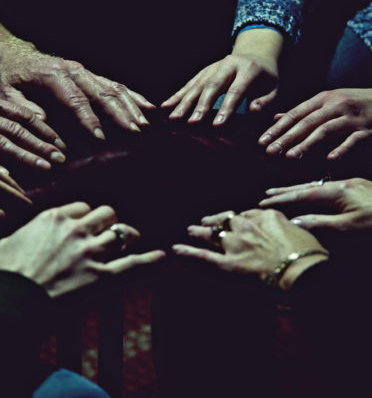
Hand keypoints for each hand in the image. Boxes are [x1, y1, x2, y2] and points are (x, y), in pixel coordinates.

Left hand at [0, 42, 154, 138]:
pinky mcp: (90, 75)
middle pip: (102, 92)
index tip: (100, 139)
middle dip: (120, 114)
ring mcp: (84, 71)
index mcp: (52, 75)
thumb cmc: (7, 78)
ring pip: (113, 87)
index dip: (89, 120)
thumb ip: (25, 109)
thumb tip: (47, 124)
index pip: (76, 100)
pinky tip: (148, 107)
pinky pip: (115, 84)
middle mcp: (73, 70)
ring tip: (144, 124)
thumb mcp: (6, 94)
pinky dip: (132, 96)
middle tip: (134, 132)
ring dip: (130, 106)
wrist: (10, 55)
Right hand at [0, 202, 165, 297]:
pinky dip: (151, 260)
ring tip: (131, 241)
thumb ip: (25, 228)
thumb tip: (28, 225)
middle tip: (108, 232)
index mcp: (55, 218)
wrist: (9, 304)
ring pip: (123, 232)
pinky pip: (134, 264)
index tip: (87, 225)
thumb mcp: (8, 241)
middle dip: (109, 221)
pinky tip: (163, 256)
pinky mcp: (103, 277)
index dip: (87, 216)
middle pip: (107, 213)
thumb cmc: (5, 276)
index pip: (83, 206)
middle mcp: (77, 230)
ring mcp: (92, 252)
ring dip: (128, 236)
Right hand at [161, 29, 281, 123]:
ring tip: (173, 118)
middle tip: (192, 123)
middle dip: (201, 106)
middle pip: (212, 86)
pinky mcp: (203, 71)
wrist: (256, 55)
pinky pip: (188, 84)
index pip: (236, 90)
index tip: (218, 125)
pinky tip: (165, 106)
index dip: (226, 108)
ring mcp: (213, 67)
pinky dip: (176, 96)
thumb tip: (253, 111)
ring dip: (184, 103)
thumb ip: (265, 102)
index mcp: (248, 69)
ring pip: (197, 85)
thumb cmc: (266, 79)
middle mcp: (228, 64)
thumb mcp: (274, 89)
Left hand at [173, 209, 326, 289]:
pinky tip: (175, 249)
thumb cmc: (312, 256)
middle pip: (225, 221)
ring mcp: (235, 245)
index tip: (233, 220)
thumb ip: (289, 230)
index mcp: (265, 217)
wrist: (307, 272)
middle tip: (204, 222)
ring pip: (211, 235)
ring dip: (198, 232)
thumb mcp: (304, 234)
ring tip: (189, 230)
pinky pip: (202, 257)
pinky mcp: (227, 264)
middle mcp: (247, 227)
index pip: (245, 215)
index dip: (236, 219)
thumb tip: (290, 230)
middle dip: (214, 221)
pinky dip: (187, 252)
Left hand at [259, 88, 371, 159]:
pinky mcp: (367, 128)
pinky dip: (341, 149)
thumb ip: (303, 112)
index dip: (277, 128)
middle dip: (286, 138)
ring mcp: (352, 117)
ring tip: (290, 156)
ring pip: (326, 130)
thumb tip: (276, 118)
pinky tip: (329, 160)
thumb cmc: (353, 102)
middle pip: (307, 123)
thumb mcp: (327, 102)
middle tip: (269, 151)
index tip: (262, 141)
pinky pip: (353, 139)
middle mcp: (335, 105)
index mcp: (323, 99)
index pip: (295, 114)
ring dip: (307, 144)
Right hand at [260, 177, 371, 231]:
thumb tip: (296, 221)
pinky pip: (329, 188)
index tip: (264, 201)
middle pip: (308, 186)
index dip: (282, 198)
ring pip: (318, 186)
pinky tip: (312, 194)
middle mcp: (343, 184)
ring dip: (299, 190)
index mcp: (338, 191)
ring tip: (283, 192)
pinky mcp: (360, 189)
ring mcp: (353, 185)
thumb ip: (322, 223)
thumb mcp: (351, 228)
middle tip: (267, 193)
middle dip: (286, 190)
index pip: (303, 194)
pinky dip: (314, 191)